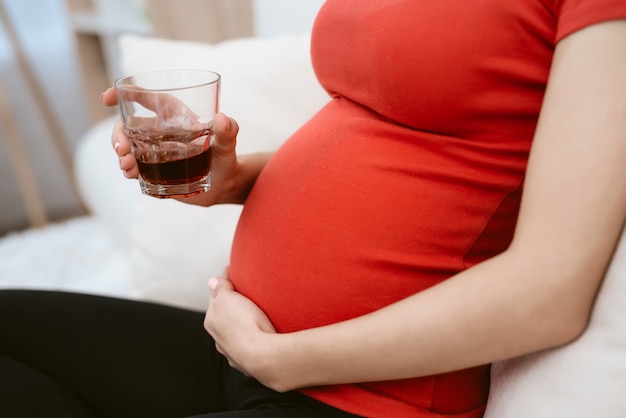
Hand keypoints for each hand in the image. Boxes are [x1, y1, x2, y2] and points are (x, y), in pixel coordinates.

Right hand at [101, 87, 240, 204]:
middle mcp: (160, 131)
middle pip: (129, 125)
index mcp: (175, 116)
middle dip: (118, 135)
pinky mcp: (153, 169)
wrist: (224, 185)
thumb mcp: (228, 146)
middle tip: (122, 150)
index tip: (106, 97)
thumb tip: (223, 119)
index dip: (126, 93)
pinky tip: (132, 175)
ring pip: (127, 146)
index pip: (147, 98)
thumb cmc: (226, 160)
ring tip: (127, 167)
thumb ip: (228, 132)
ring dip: (121, 154)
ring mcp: (154, 150)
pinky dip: (128, 169)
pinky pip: (134, 166)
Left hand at [204, 269, 277, 381]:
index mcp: (212, 321)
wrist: (264, 356)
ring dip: (242, 324)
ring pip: (237, 333)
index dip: (225, 284)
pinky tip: (260, 335)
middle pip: (225, 316)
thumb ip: (220, 288)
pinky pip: (250, 345)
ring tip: (255, 315)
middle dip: (232, 305)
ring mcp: (234, 353)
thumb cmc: (245, 326)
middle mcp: (220, 339)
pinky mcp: (250, 362)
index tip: (234, 273)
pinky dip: (252, 338)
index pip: (216, 297)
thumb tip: (212, 281)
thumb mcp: (228, 299)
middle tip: (245, 293)